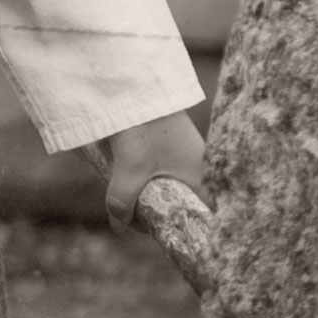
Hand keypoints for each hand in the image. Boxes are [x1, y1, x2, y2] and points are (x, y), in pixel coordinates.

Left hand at [96, 106, 211, 219]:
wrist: (138, 87)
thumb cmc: (143, 131)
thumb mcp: (130, 172)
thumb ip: (122, 202)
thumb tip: (119, 226)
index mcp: (199, 175)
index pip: (197, 210)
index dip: (179, 223)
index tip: (157, 229)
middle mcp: (197, 163)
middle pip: (180, 197)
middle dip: (158, 208)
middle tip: (134, 216)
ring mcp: (185, 150)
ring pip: (169, 181)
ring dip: (149, 190)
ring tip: (128, 194)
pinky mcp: (171, 139)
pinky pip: (162, 166)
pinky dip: (147, 174)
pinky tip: (128, 173)